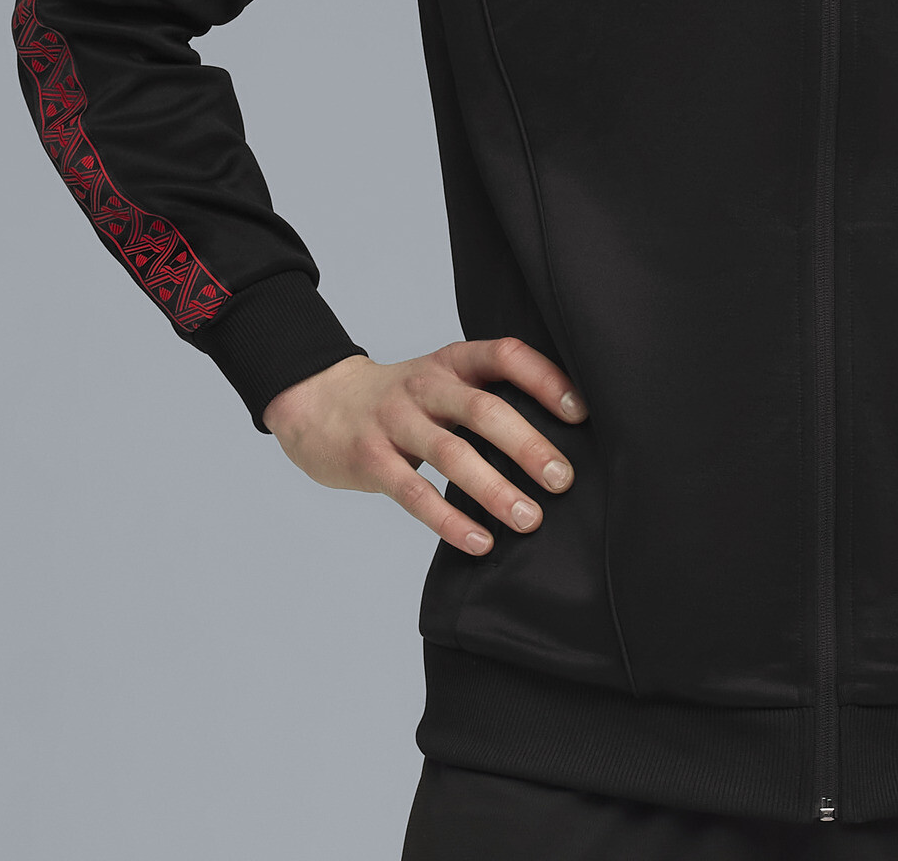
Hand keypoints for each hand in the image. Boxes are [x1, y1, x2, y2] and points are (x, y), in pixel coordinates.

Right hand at [262, 336, 586, 554]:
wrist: (317, 402)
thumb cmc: (405, 400)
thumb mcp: (444, 380)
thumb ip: (489, 396)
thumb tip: (564, 437)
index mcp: (453, 360)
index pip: (506, 355)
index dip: (545, 379)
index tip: (581, 414)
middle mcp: (426, 385)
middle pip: (483, 410)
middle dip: (528, 445)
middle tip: (564, 479)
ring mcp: (395, 421)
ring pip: (451, 454)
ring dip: (495, 489)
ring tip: (530, 519)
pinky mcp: (370, 459)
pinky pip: (413, 493)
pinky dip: (449, 520)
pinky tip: (480, 542)